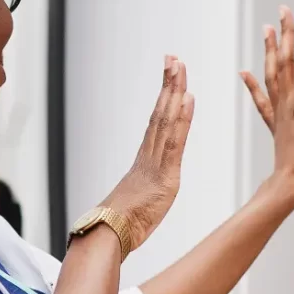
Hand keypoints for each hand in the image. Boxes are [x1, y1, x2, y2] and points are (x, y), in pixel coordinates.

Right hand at [104, 55, 194, 249]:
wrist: (106, 236)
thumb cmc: (115, 228)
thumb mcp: (133, 210)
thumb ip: (138, 199)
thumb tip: (134, 202)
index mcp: (143, 163)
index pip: (157, 124)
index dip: (164, 99)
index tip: (169, 77)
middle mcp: (147, 157)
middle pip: (160, 113)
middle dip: (168, 84)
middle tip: (173, 58)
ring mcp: (154, 164)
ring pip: (166, 119)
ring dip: (174, 91)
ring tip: (179, 65)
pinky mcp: (164, 177)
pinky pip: (174, 142)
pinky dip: (182, 118)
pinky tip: (187, 98)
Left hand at [241, 8, 293, 204]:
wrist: (291, 179)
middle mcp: (287, 101)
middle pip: (284, 61)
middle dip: (285, 34)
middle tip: (284, 10)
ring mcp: (278, 110)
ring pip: (271, 73)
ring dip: (269, 50)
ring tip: (267, 29)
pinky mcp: (274, 121)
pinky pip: (260, 98)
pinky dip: (251, 84)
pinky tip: (244, 72)